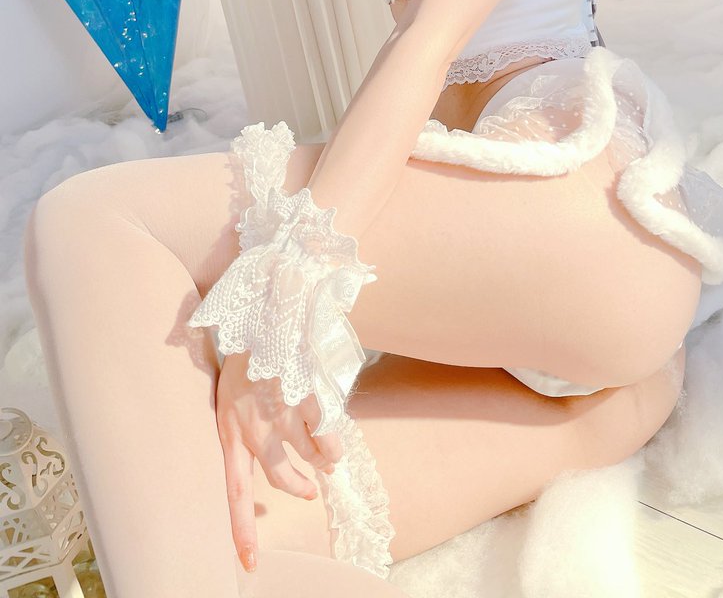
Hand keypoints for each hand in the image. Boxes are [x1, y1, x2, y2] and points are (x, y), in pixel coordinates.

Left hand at [214, 351, 343, 572]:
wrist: (266, 316)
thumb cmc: (245, 355)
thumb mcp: (230, 393)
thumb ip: (243, 425)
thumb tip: (265, 451)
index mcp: (231, 432)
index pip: (235, 493)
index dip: (243, 530)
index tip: (249, 564)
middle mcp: (257, 431)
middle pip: (283, 478)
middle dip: (299, 486)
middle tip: (310, 488)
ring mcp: (286, 417)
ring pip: (312, 456)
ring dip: (322, 458)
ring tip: (327, 455)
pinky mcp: (310, 401)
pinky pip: (329, 435)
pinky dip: (334, 439)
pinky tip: (334, 435)